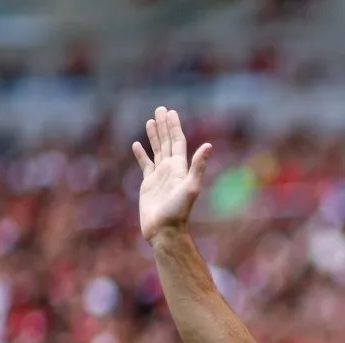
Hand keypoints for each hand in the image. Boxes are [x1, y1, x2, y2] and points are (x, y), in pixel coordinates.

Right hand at [132, 107, 211, 243]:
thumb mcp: (190, 187)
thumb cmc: (178, 212)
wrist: (165, 231)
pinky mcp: (148, 184)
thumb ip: (198, 166)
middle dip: (164, 126)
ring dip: (154, 136)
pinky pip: (144, 165)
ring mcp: (159, 176)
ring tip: (150, 121)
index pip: (178, 142)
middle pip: (167, 142)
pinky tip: (136, 145)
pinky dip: (141, 154)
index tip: (170, 112)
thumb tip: (208, 145)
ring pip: (156, 150)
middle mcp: (171, 169)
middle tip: (160, 109)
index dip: (174, 127)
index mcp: (180, 168)